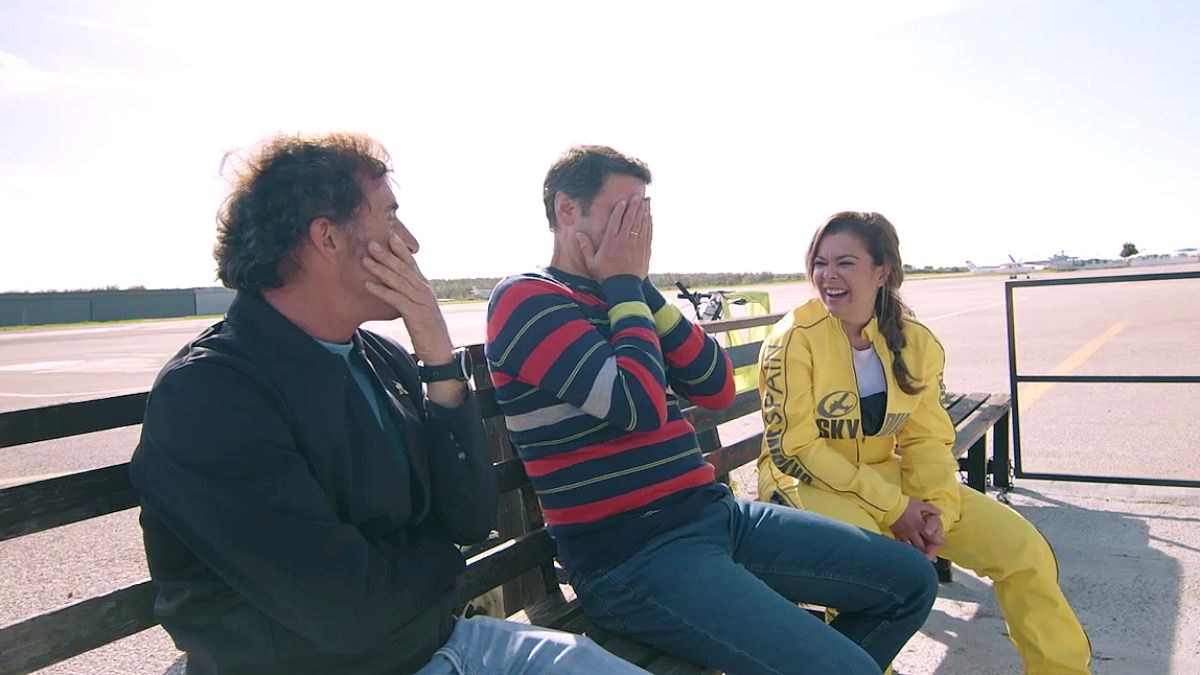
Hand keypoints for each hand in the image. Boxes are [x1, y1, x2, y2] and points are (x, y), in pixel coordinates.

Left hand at [363, 234, 452, 365]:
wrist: (440, 349)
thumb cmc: (427, 329)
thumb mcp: (420, 307)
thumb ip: (410, 294)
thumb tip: (396, 285)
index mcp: (424, 286)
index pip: (412, 263)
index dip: (401, 249)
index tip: (390, 235)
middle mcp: (424, 290)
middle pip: (404, 268)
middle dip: (387, 255)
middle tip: (371, 243)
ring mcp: (420, 301)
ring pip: (398, 281)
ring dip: (381, 270)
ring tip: (366, 260)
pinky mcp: (414, 314)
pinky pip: (395, 299)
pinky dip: (382, 291)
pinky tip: (368, 285)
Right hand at [575, 196, 652, 280]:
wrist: (623, 287)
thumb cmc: (606, 275)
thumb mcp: (591, 262)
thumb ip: (585, 247)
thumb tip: (578, 235)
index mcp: (611, 241)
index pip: (616, 220)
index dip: (620, 209)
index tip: (623, 200)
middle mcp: (624, 240)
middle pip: (630, 219)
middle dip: (634, 206)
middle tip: (638, 196)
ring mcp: (636, 244)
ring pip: (640, 224)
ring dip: (643, 211)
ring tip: (645, 201)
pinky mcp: (644, 250)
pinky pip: (647, 233)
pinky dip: (649, 224)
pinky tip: (649, 217)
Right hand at [889, 498, 942, 560]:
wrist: (889, 506)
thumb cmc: (905, 505)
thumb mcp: (920, 504)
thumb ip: (931, 509)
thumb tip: (940, 513)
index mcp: (920, 526)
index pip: (931, 537)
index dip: (938, 541)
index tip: (942, 543)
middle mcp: (912, 533)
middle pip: (921, 546)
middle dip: (926, 550)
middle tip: (931, 551)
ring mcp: (903, 535)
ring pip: (911, 547)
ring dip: (916, 550)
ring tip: (920, 552)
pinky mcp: (896, 534)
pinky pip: (901, 543)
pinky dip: (905, 546)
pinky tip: (907, 547)